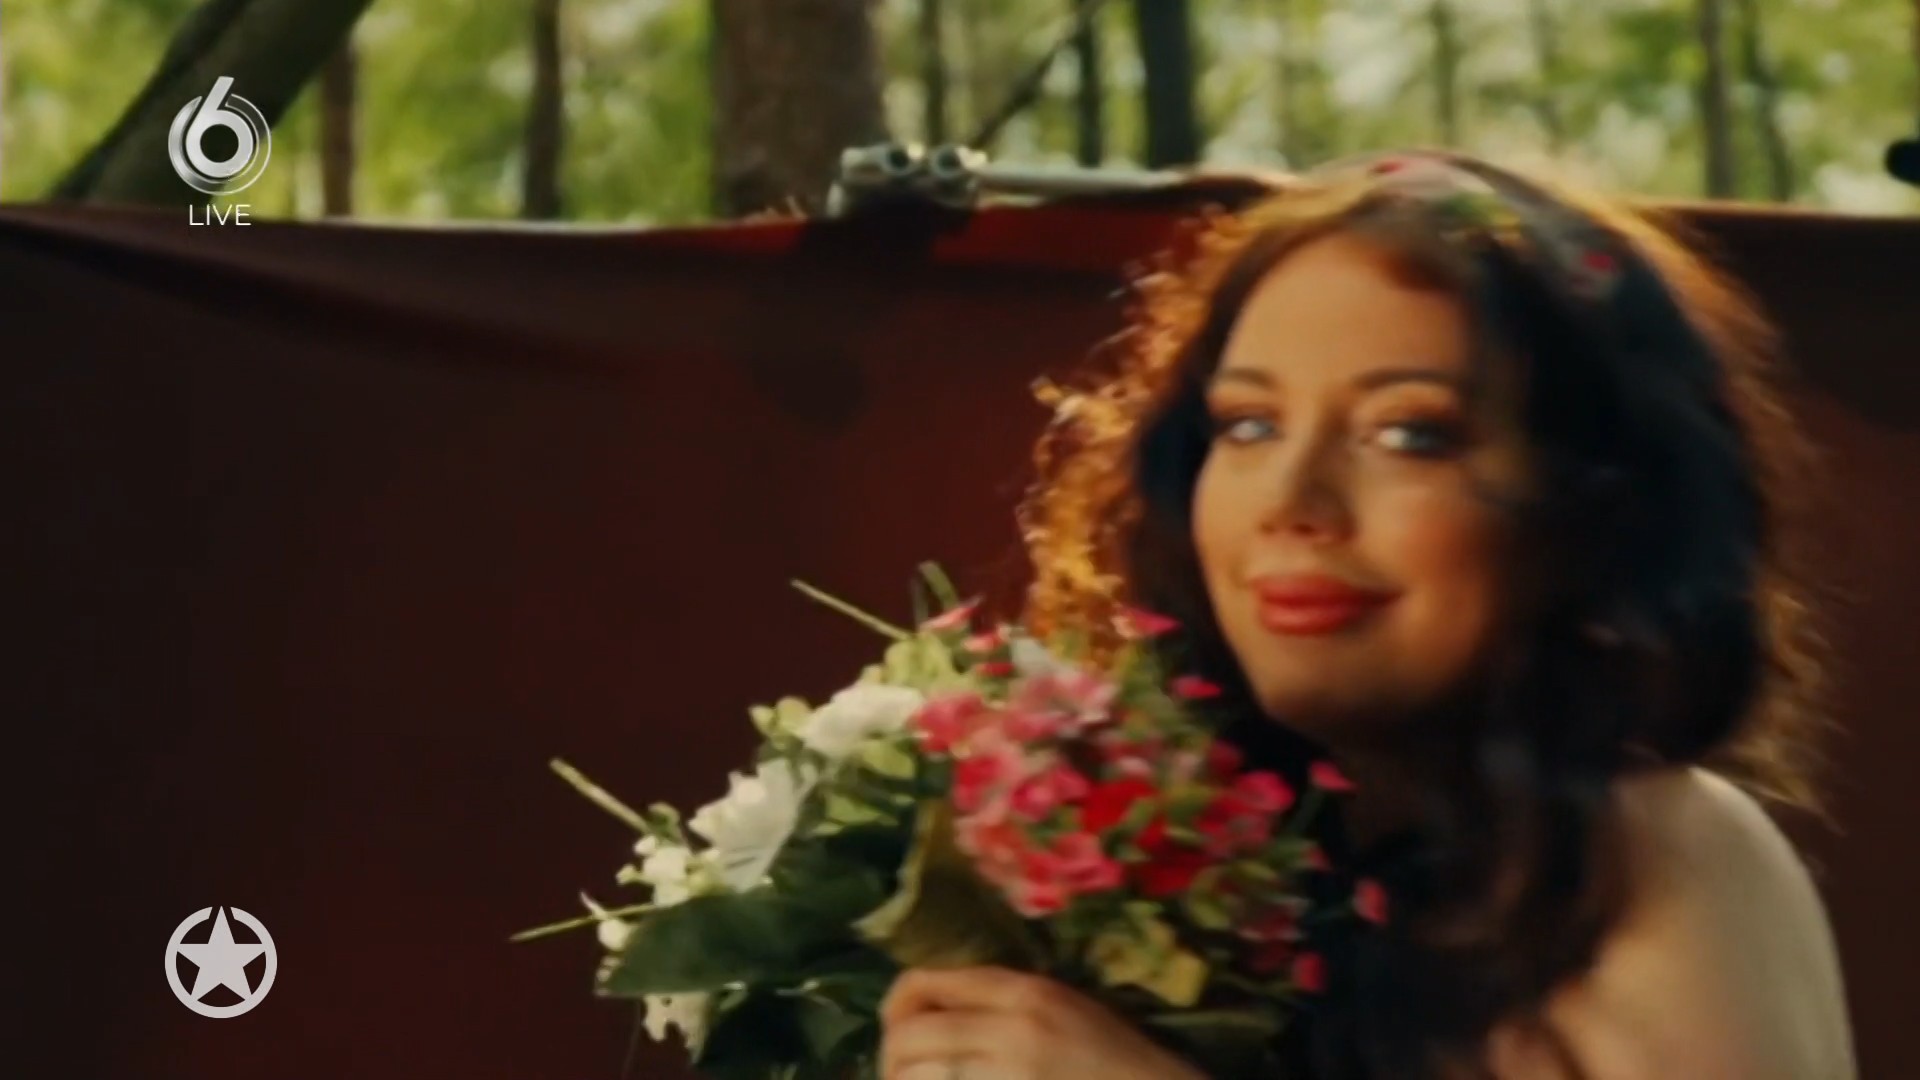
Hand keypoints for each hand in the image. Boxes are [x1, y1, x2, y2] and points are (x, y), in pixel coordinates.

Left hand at [879, 966, 1207, 1079]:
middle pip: (909, 1035)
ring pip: (917, 1078)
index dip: (897, 1003)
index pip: (927, 983)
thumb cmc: (1116, 1056)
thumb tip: (935, 1004)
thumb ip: (1002, 999)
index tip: (897, 1023)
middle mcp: (1011, 1032)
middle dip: (891, 1055)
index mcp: (1024, 992)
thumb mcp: (1063, 1004)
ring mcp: (1007, 1079)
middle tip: (896, 1069)